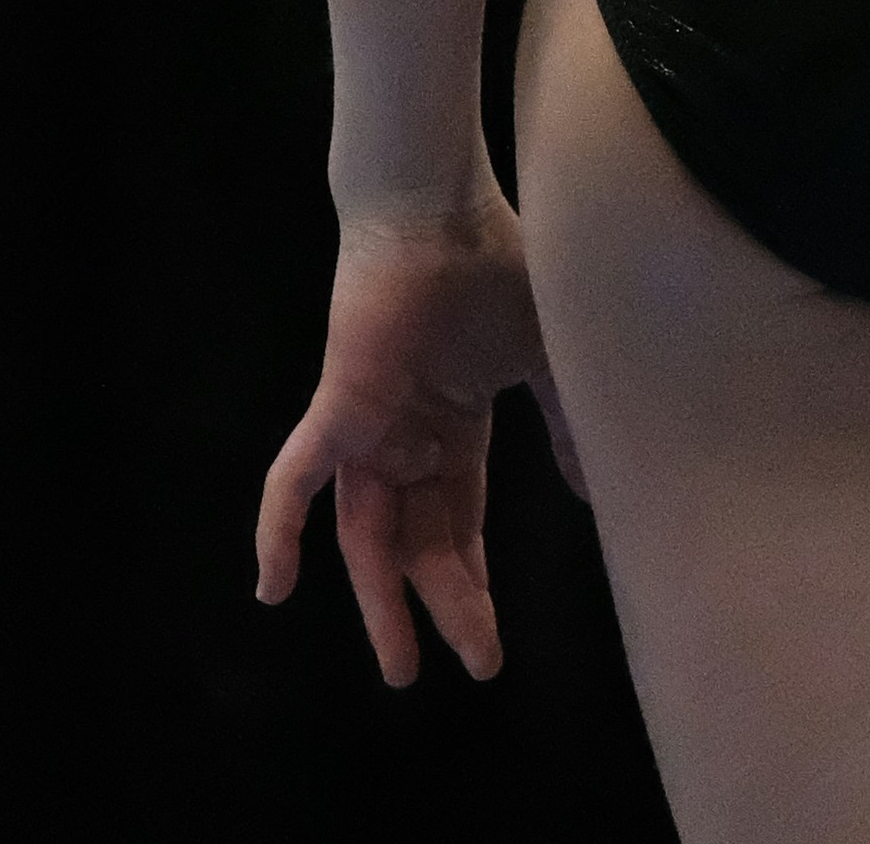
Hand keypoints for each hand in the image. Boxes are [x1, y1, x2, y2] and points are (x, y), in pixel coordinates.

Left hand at [253, 200, 567, 685]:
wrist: (443, 203)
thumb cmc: (495, 264)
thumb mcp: (547, 363)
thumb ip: (564, 429)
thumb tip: (598, 495)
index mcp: (452, 425)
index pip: (458, 522)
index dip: (473, 581)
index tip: (491, 644)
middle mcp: (406, 434)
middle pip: (419, 540)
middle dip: (444, 604)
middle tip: (474, 665)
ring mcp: (367, 424)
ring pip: (364, 533)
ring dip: (379, 600)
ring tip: (403, 667)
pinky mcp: (337, 407)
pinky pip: (296, 480)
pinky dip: (278, 531)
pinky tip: (270, 589)